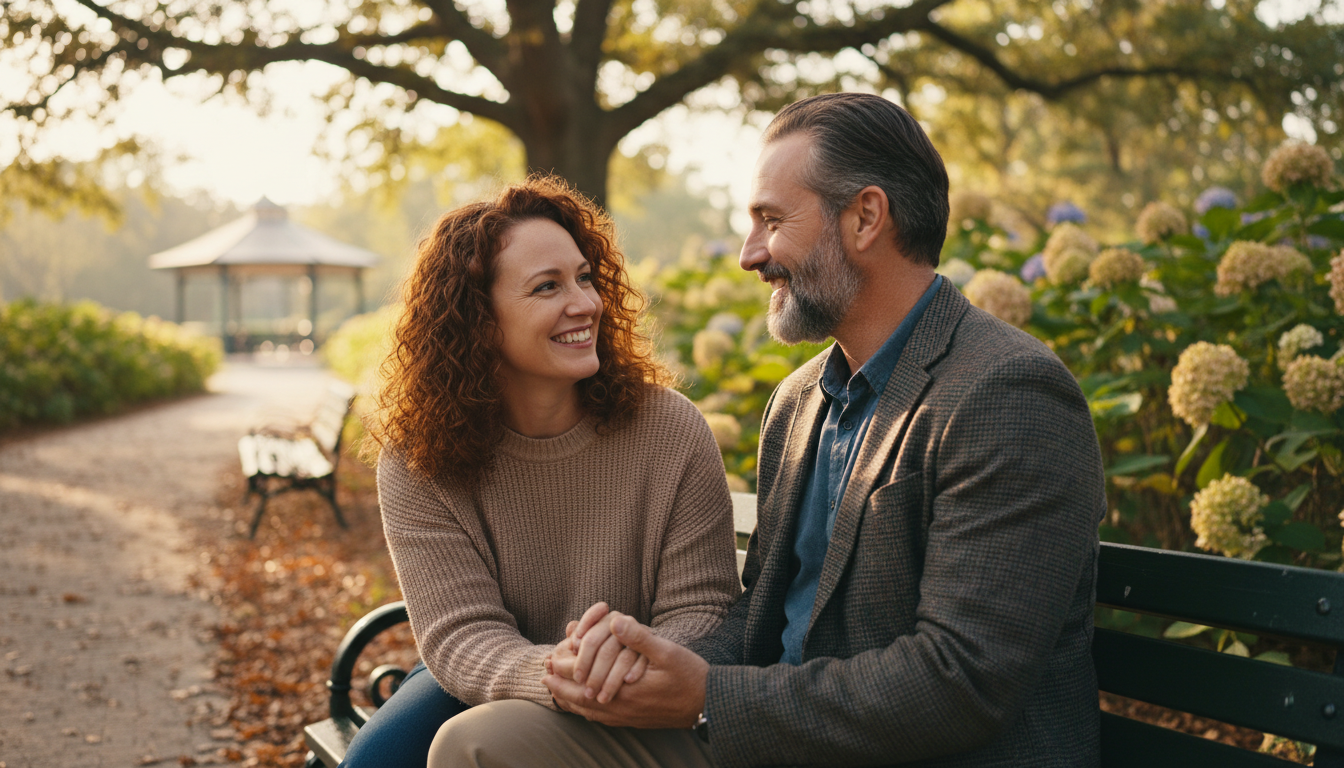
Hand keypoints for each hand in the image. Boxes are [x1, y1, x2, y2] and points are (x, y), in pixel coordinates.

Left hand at [545, 614, 707, 728]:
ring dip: (568, 701)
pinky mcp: (632, 722)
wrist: (707, 705)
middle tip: (543, 675)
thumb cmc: (689, 676)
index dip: (566, 667)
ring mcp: (626, 718)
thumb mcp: (667, 651)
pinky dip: (584, 713)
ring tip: (554, 691)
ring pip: (587, 713)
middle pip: (579, 700)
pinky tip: (581, 707)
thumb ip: (639, 638)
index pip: (584, 679)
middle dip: (559, 687)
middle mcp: (621, 708)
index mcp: (624, 689)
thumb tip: (615, 622)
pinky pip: (599, 720)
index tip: (550, 657)